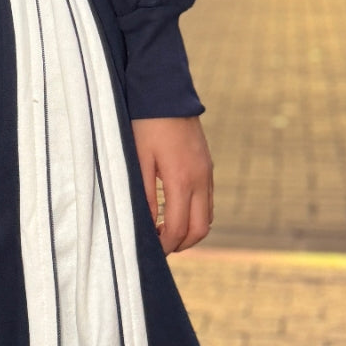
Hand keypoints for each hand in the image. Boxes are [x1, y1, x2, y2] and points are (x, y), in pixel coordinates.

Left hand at [131, 116, 212, 254]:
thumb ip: (145, 196)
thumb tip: (148, 227)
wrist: (166, 92)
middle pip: (200, 230)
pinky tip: (174, 211)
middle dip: (181, 244)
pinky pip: (207, 201)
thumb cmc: (145, 124)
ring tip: (165, 231)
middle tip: (159, 248)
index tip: (150, 252)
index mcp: (181, 180)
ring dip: (190, 231)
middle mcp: (200, 179)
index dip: (165, 246)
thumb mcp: (138, 160)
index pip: (179, 228)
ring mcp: (207, 173)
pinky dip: (195, 214)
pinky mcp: (207, 166)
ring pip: (207, 217)